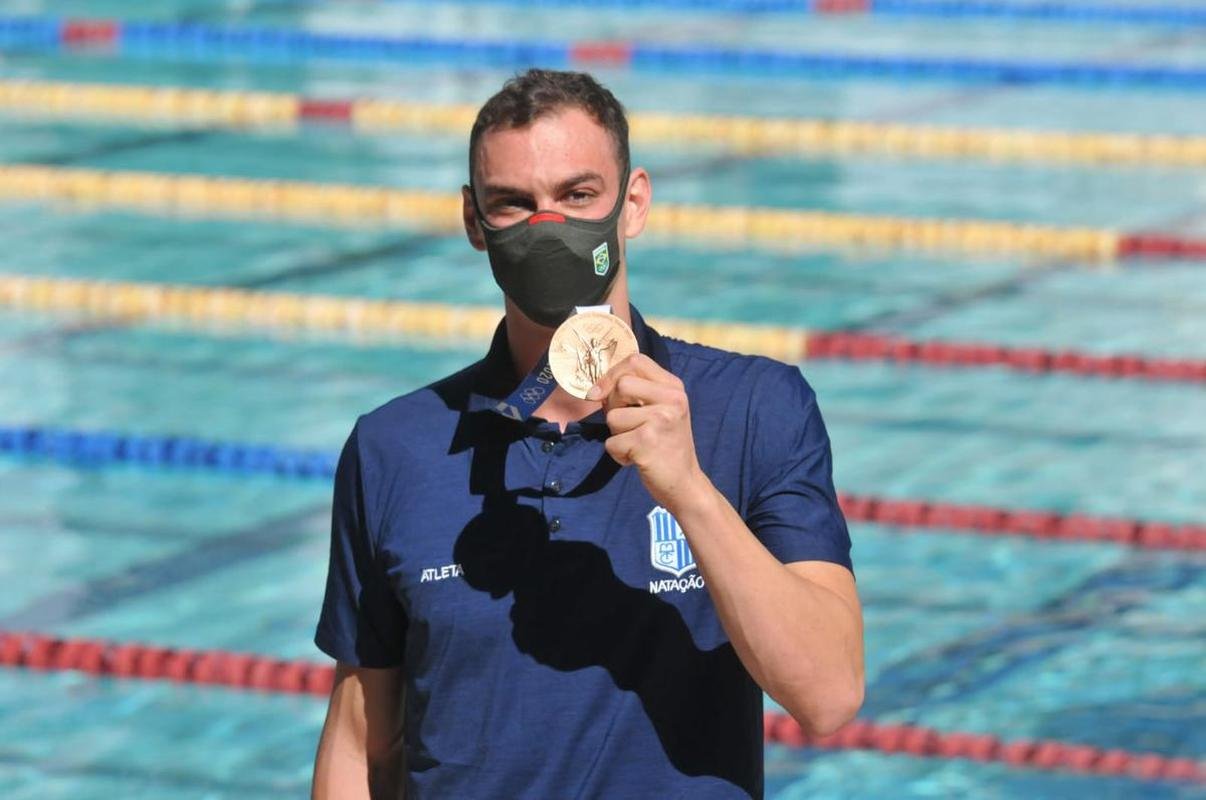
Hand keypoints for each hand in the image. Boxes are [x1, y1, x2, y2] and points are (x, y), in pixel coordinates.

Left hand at [586, 353, 708, 510]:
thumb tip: (596, 388)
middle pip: (621, 385)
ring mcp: (661, 420)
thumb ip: (639, 392)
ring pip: (613, 416)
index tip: (599, 392)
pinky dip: (618, 454)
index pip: (635, 360)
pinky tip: (637, 459)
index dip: (611, 374)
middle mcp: (672, 399)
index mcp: (675, 387)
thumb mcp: (662, 410)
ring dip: (616, 434)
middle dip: (613, 407)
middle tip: (627, 426)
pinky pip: (611, 442)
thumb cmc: (666, 446)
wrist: (684, 483)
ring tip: (636, 444)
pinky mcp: (647, 441)